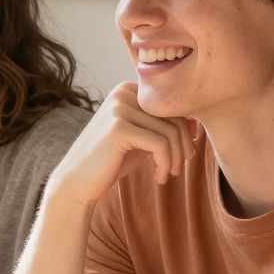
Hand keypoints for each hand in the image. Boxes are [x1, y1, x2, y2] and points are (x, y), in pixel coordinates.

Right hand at [46, 83, 200, 209]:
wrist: (77, 182)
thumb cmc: (110, 162)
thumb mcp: (141, 140)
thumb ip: (162, 128)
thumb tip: (196, 125)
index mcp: (127, 90)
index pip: (170, 106)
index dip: (184, 131)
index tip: (183, 155)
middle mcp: (123, 93)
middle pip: (173, 117)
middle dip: (182, 146)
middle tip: (178, 169)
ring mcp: (120, 108)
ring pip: (170, 132)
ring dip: (175, 159)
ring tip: (167, 175)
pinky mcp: (119, 128)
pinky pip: (160, 144)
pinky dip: (165, 164)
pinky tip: (159, 178)